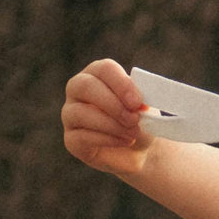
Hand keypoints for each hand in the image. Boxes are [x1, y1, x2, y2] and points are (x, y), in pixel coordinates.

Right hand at [63, 58, 156, 177]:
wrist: (138, 150)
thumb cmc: (141, 122)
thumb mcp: (147, 109)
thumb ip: (145, 101)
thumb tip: (142, 105)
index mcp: (99, 75)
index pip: (104, 69)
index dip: (121, 84)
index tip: (138, 102)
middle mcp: (78, 90)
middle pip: (85, 86)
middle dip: (113, 104)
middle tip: (135, 119)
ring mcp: (70, 114)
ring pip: (80, 112)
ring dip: (112, 125)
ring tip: (133, 133)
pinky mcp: (71, 139)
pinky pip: (81, 136)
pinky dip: (109, 139)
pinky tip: (126, 141)